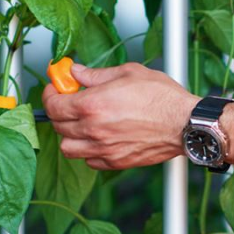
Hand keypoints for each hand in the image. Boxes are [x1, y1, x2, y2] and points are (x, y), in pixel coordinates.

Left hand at [44, 61, 196, 170]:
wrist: (184, 123)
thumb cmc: (162, 98)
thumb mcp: (128, 73)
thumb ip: (96, 74)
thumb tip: (77, 72)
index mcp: (92, 105)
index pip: (53, 105)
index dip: (49, 95)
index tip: (55, 89)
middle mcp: (94, 129)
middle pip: (58, 126)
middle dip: (59, 112)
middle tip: (69, 103)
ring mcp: (103, 149)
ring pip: (68, 148)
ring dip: (69, 135)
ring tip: (81, 124)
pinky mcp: (115, 162)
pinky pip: (89, 161)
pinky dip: (87, 151)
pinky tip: (97, 138)